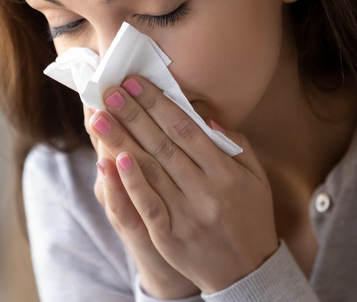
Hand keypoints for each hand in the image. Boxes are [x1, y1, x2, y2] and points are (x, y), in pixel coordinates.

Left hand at [88, 76, 278, 293]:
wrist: (247, 273)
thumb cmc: (251, 219)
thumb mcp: (256, 178)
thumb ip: (236, 146)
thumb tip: (205, 117)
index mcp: (226, 173)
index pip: (186, 130)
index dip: (159, 104)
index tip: (136, 83)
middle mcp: (206, 191)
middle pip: (163, 145)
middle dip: (134, 115)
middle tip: (110, 91)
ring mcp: (186, 215)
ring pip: (150, 171)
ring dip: (122, 141)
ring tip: (100, 118)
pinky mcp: (170, 237)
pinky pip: (147, 205)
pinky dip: (130, 182)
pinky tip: (114, 160)